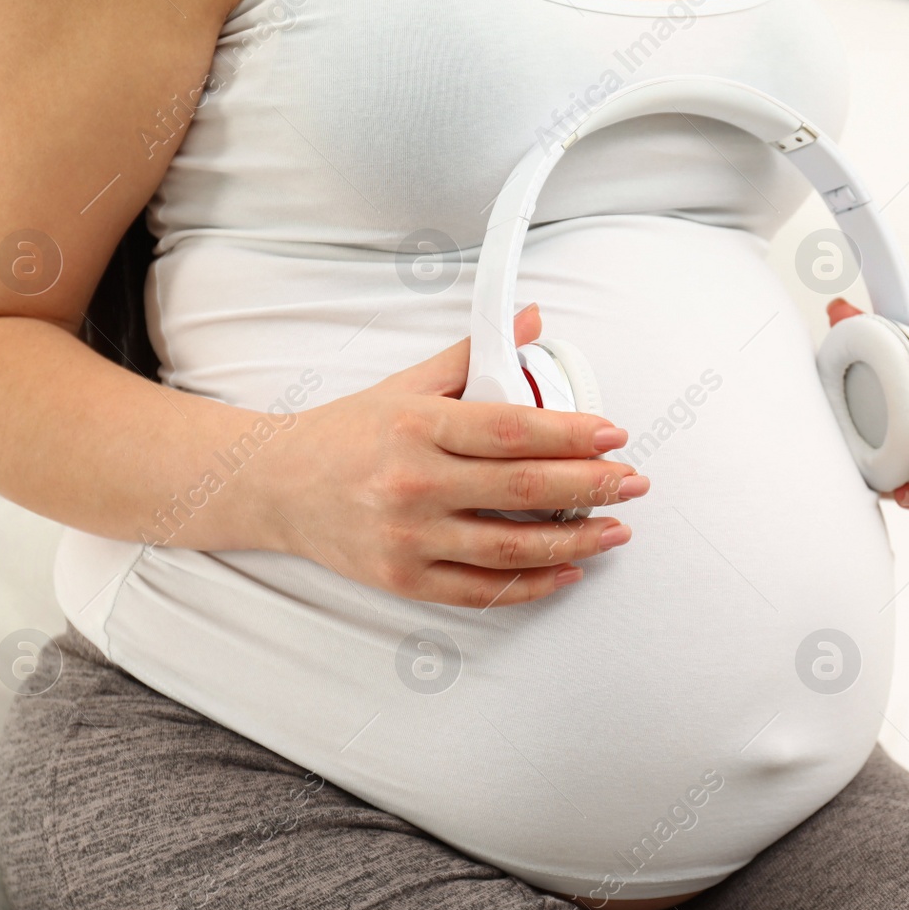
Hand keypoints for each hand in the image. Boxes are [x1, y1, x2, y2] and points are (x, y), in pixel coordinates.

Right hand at [260, 303, 645, 607]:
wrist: (274, 487)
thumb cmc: (347, 432)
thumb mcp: (406, 385)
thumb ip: (473, 355)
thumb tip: (532, 319)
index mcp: (417, 426)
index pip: (514, 429)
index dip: (573, 434)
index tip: (615, 435)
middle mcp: (413, 483)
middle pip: (525, 488)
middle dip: (593, 486)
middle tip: (634, 482)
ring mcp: (408, 538)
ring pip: (513, 547)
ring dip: (576, 541)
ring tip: (616, 529)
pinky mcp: (404, 579)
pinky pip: (484, 590)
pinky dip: (535, 584)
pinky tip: (570, 570)